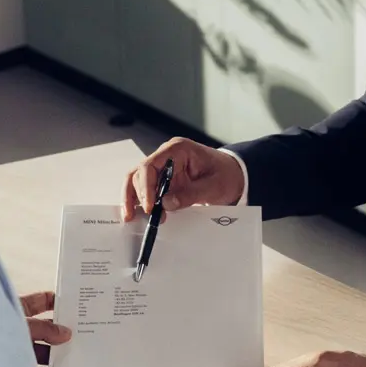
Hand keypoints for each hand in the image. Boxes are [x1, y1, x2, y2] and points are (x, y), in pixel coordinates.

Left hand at [21, 292, 70, 366]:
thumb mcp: (23, 324)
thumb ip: (44, 328)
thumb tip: (66, 333)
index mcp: (17, 310)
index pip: (40, 302)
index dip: (57, 303)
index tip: (76, 309)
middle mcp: (18, 329)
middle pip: (44, 330)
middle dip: (61, 335)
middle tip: (81, 339)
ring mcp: (15, 349)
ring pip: (41, 352)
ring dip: (55, 357)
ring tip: (74, 363)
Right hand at [120, 138, 244, 221]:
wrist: (234, 176)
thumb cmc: (226, 175)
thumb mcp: (213, 186)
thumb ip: (190, 194)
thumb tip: (166, 203)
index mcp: (177, 150)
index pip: (150, 165)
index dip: (146, 187)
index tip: (150, 207)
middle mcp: (166, 155)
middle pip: (139, 173)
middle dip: (138, 195)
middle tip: (145, 216)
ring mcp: (163, 168)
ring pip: (137, 180)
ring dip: (132, 198)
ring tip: (131, 216)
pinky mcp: (164, 180)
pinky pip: (145, 189)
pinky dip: (140, 201)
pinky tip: (137, 214)